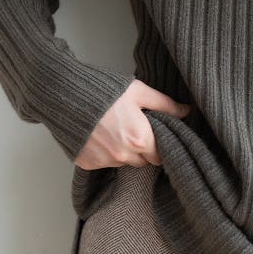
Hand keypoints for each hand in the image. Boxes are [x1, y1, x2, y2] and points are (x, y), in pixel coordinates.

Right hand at [73, 79, 191, 169]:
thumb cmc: (105, 90)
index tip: (155, 136)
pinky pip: (104, 162)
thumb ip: (165, 105)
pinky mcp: (87, 163)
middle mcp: (123, 156)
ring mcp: (104, 161)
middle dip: (142, 148)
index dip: (159, 147)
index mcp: (140, 140)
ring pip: (123, 162)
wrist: (65, 94)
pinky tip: (100, 134)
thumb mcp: (139, 92)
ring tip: (114, 128)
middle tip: (134, 128)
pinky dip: (104, 152)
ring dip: (123, 151)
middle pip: (142, 161)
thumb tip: (186, 111)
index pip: (160, 156)